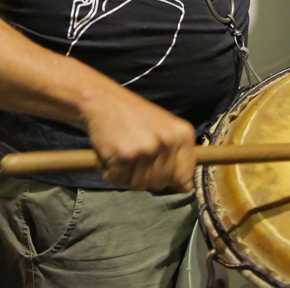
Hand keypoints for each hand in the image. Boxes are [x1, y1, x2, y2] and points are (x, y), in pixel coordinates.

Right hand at [81, 85, 196, 191]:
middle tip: (135, 157)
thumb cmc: (135, 116)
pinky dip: (113, 174)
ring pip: (140, 185)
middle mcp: (167, 142)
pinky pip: (120, 181)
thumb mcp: (165, 128)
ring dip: (128, 177)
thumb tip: (186, 188)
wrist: (104, 100)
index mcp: (182, 135)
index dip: (169, 179)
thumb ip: (178, 157)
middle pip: (161, 183)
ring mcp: (146, 149)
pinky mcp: (124, 155)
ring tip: (124, 155)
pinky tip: (113, 156)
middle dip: (146, 177)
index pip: (183, 177)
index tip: (156, 168)